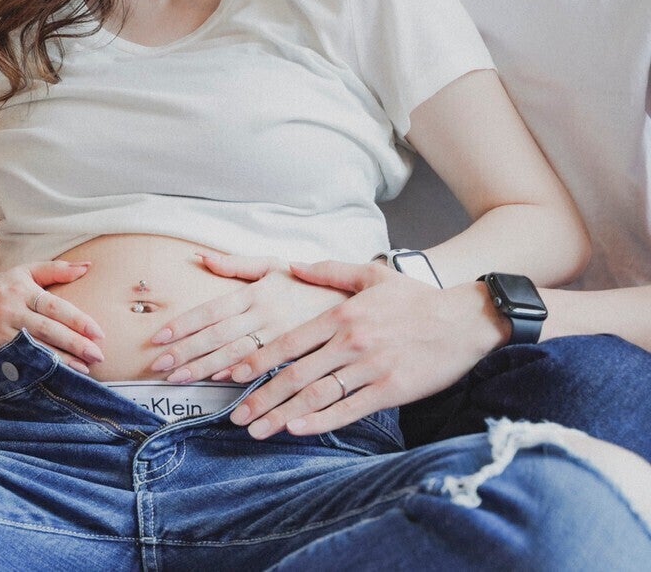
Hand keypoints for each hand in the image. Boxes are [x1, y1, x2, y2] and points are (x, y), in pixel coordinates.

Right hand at [0, 260, 105, 369]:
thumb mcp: (24, 272)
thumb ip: (56, 270)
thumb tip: (88, 266)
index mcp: (21, 290)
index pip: (54, 306)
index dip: (77, 320)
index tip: (99, 333)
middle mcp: (10, 310)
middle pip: (46, 329)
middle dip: (74, 344)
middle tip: (98, 355)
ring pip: (33, 349)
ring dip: (59, 361)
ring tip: (84, 370)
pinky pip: (15, 362)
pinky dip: (34, 372)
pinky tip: (53, 378)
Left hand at [147, 252, 348, 382]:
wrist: (378, 302)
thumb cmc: (317, 285)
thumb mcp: (277, 265)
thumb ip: (238, 264)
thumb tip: (201, 256)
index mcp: (259, 293)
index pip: (213, 310)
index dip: (184, 325)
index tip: (159, 339)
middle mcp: (271, 315)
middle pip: (222, 337)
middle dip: (188, 354)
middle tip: (160, 369)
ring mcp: (291, 337)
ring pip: (244, 358)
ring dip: (211, 373)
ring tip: (184, 383)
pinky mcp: (308, 356)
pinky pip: (278, 371)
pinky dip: (253, 379)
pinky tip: (231, 388)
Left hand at [224, 260, 507, 438]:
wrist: (466, 318)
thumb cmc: (417, 298)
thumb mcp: (371, 275)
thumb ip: (328, 271)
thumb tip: (290, 265)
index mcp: (340, 316)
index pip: (288, 342)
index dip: (257, 362)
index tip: (230, 376)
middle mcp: (349, 342)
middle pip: (295, 374)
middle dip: (261, 398)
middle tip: (235, 416)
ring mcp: (370, 367)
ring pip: (317, 395)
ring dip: (283, 415)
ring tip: (258, 431)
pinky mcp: (392, 389)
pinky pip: (350, 409)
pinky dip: (322, 421)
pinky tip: (299, 430)